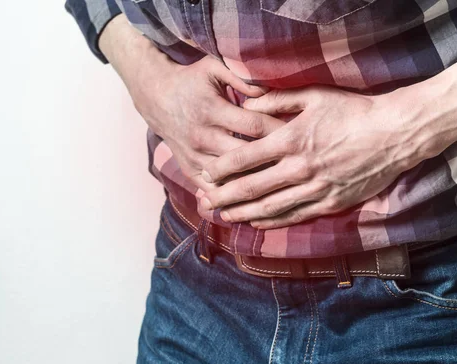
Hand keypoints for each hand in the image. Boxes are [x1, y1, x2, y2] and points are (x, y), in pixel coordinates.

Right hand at [98, 15, 284, 191]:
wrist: (155, 97)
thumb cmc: (191, 80)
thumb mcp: (213, 68)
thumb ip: (241, 78)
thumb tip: (269, 91)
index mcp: (212, 110)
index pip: (254, 126)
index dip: (279, 131)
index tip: (301, 135)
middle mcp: (202, 136)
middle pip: (245, 155)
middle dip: (273, 159)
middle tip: (299, 163)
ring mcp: (194, 156)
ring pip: (230, 177)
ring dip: (255, 182)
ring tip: (283, 185)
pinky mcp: (189, 169)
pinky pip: (213, 189)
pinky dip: (232, 197)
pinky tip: (254, 201)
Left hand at [197, 84, 424, 228]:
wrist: (394, 134)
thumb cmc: (354, 111)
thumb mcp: (315, 96)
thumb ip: (277, 100)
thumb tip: (247, 104)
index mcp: (292, 139)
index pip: (245, 158)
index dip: (221, 168)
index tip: (204, 173)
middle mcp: (299, 168)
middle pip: (252, 187)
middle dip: (224, 196)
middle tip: (205, 202)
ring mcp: (316, 189)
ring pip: (270, 207)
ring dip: (243, 213)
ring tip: (224, 216)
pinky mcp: (331, 203)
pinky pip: (295, 216)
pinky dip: (273, 221)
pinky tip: (257, 223)